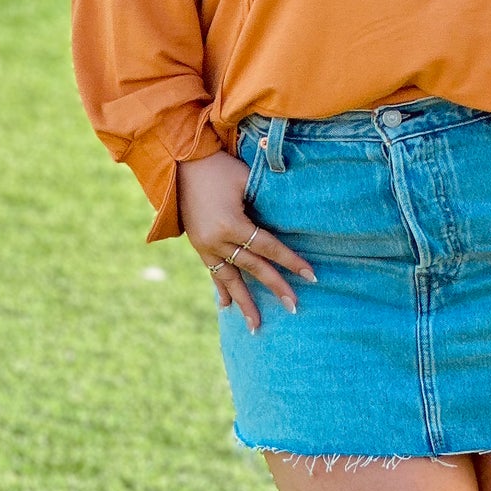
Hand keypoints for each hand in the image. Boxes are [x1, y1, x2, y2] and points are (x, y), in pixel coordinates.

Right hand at [178, 150, 315, 332]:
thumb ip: (265, 202)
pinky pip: (212, 272)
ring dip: (244, 302)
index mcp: (231, 224)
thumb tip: (292, 218)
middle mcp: (217, 241)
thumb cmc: (220, 168)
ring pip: (230, 279)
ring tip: (256, 326)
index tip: (311, 276)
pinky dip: (221, 289)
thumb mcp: (246, 180)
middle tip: (294, 307)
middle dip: (275, 287)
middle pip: (253, 268)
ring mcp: (205, 246)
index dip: (291, 261)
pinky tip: (226, 306)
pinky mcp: (198, 245)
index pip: (268, 248)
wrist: (180, 164)